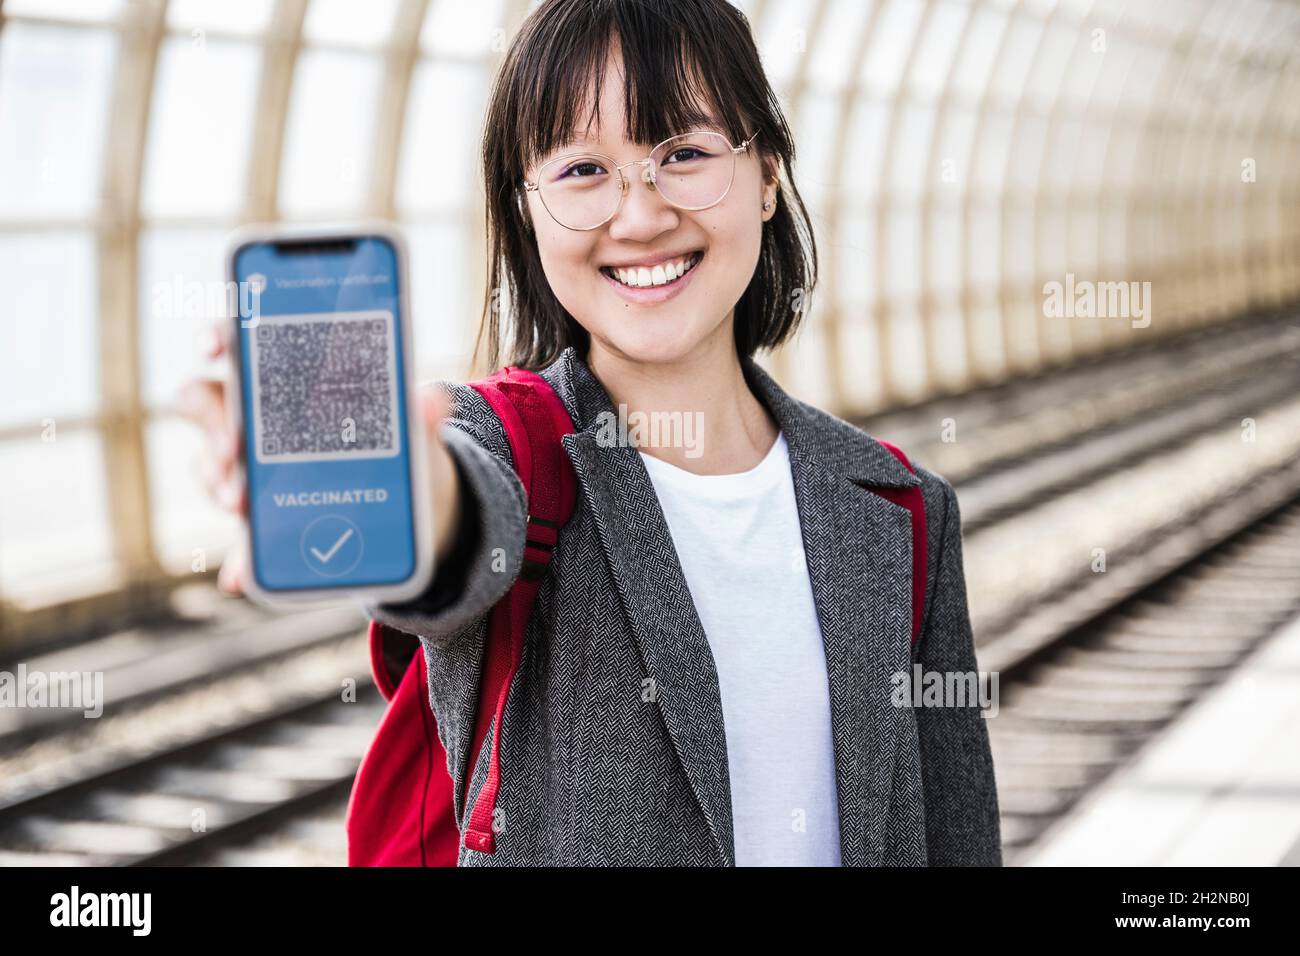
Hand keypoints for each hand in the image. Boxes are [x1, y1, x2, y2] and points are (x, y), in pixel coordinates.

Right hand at [175, 321, 461, 596]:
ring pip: (211, 465)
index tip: (217, 347)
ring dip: (216, 482)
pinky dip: (241, 558)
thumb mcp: (417, 432)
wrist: (416, 507)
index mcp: (294, 379)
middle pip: (207, 401)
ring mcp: (254, 467)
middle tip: (232, 450)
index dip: (221, 337)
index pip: (243, 343)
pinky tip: (242, 576)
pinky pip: (241, 539)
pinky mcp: (264, 520)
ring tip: (240, 505)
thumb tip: (433, 400)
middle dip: (212, 422)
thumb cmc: (404, 448)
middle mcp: (260, 416)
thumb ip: (420, 416)